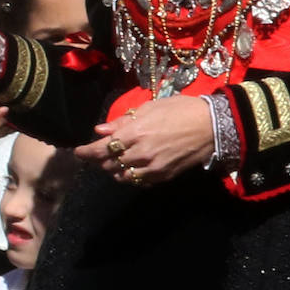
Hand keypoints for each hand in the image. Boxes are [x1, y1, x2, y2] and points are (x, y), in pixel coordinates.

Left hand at [76, 96, 213, 186]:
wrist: (211, 126)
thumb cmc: (180, 110)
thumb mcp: (149, 107)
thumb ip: (122, 122)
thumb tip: (100, 130)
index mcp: (136, 133)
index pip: (102, 149)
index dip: (86, 153)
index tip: (77, 152)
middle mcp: (141, 154)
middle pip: (109, 165)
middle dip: (99, 160)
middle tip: (96, 154)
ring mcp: (153, 168)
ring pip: (123, 176)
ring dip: (114, 170)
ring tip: (113, 160)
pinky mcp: (164, 177)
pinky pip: (140, 182)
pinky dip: (130, 177)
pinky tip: (132, 168)